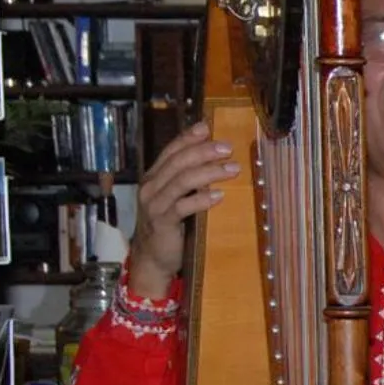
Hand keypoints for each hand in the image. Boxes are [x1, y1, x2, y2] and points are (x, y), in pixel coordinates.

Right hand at [126, 123, 238, 298]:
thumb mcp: (176, 198)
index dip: (188, 138)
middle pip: (178, 162)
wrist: (153, 257)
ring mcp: (154, 204)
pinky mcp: (162, 222)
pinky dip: (201, 200)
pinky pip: (182, 207)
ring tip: (232, 169)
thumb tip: (214, 159)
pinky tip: (219, 196)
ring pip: (181, 181)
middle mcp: (150, 187)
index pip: (170, 151)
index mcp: (154, 177)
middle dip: (203, 152)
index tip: (207, 127)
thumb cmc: (170, 225)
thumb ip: (188, 180)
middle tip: (227, 148)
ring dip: (209, 172)